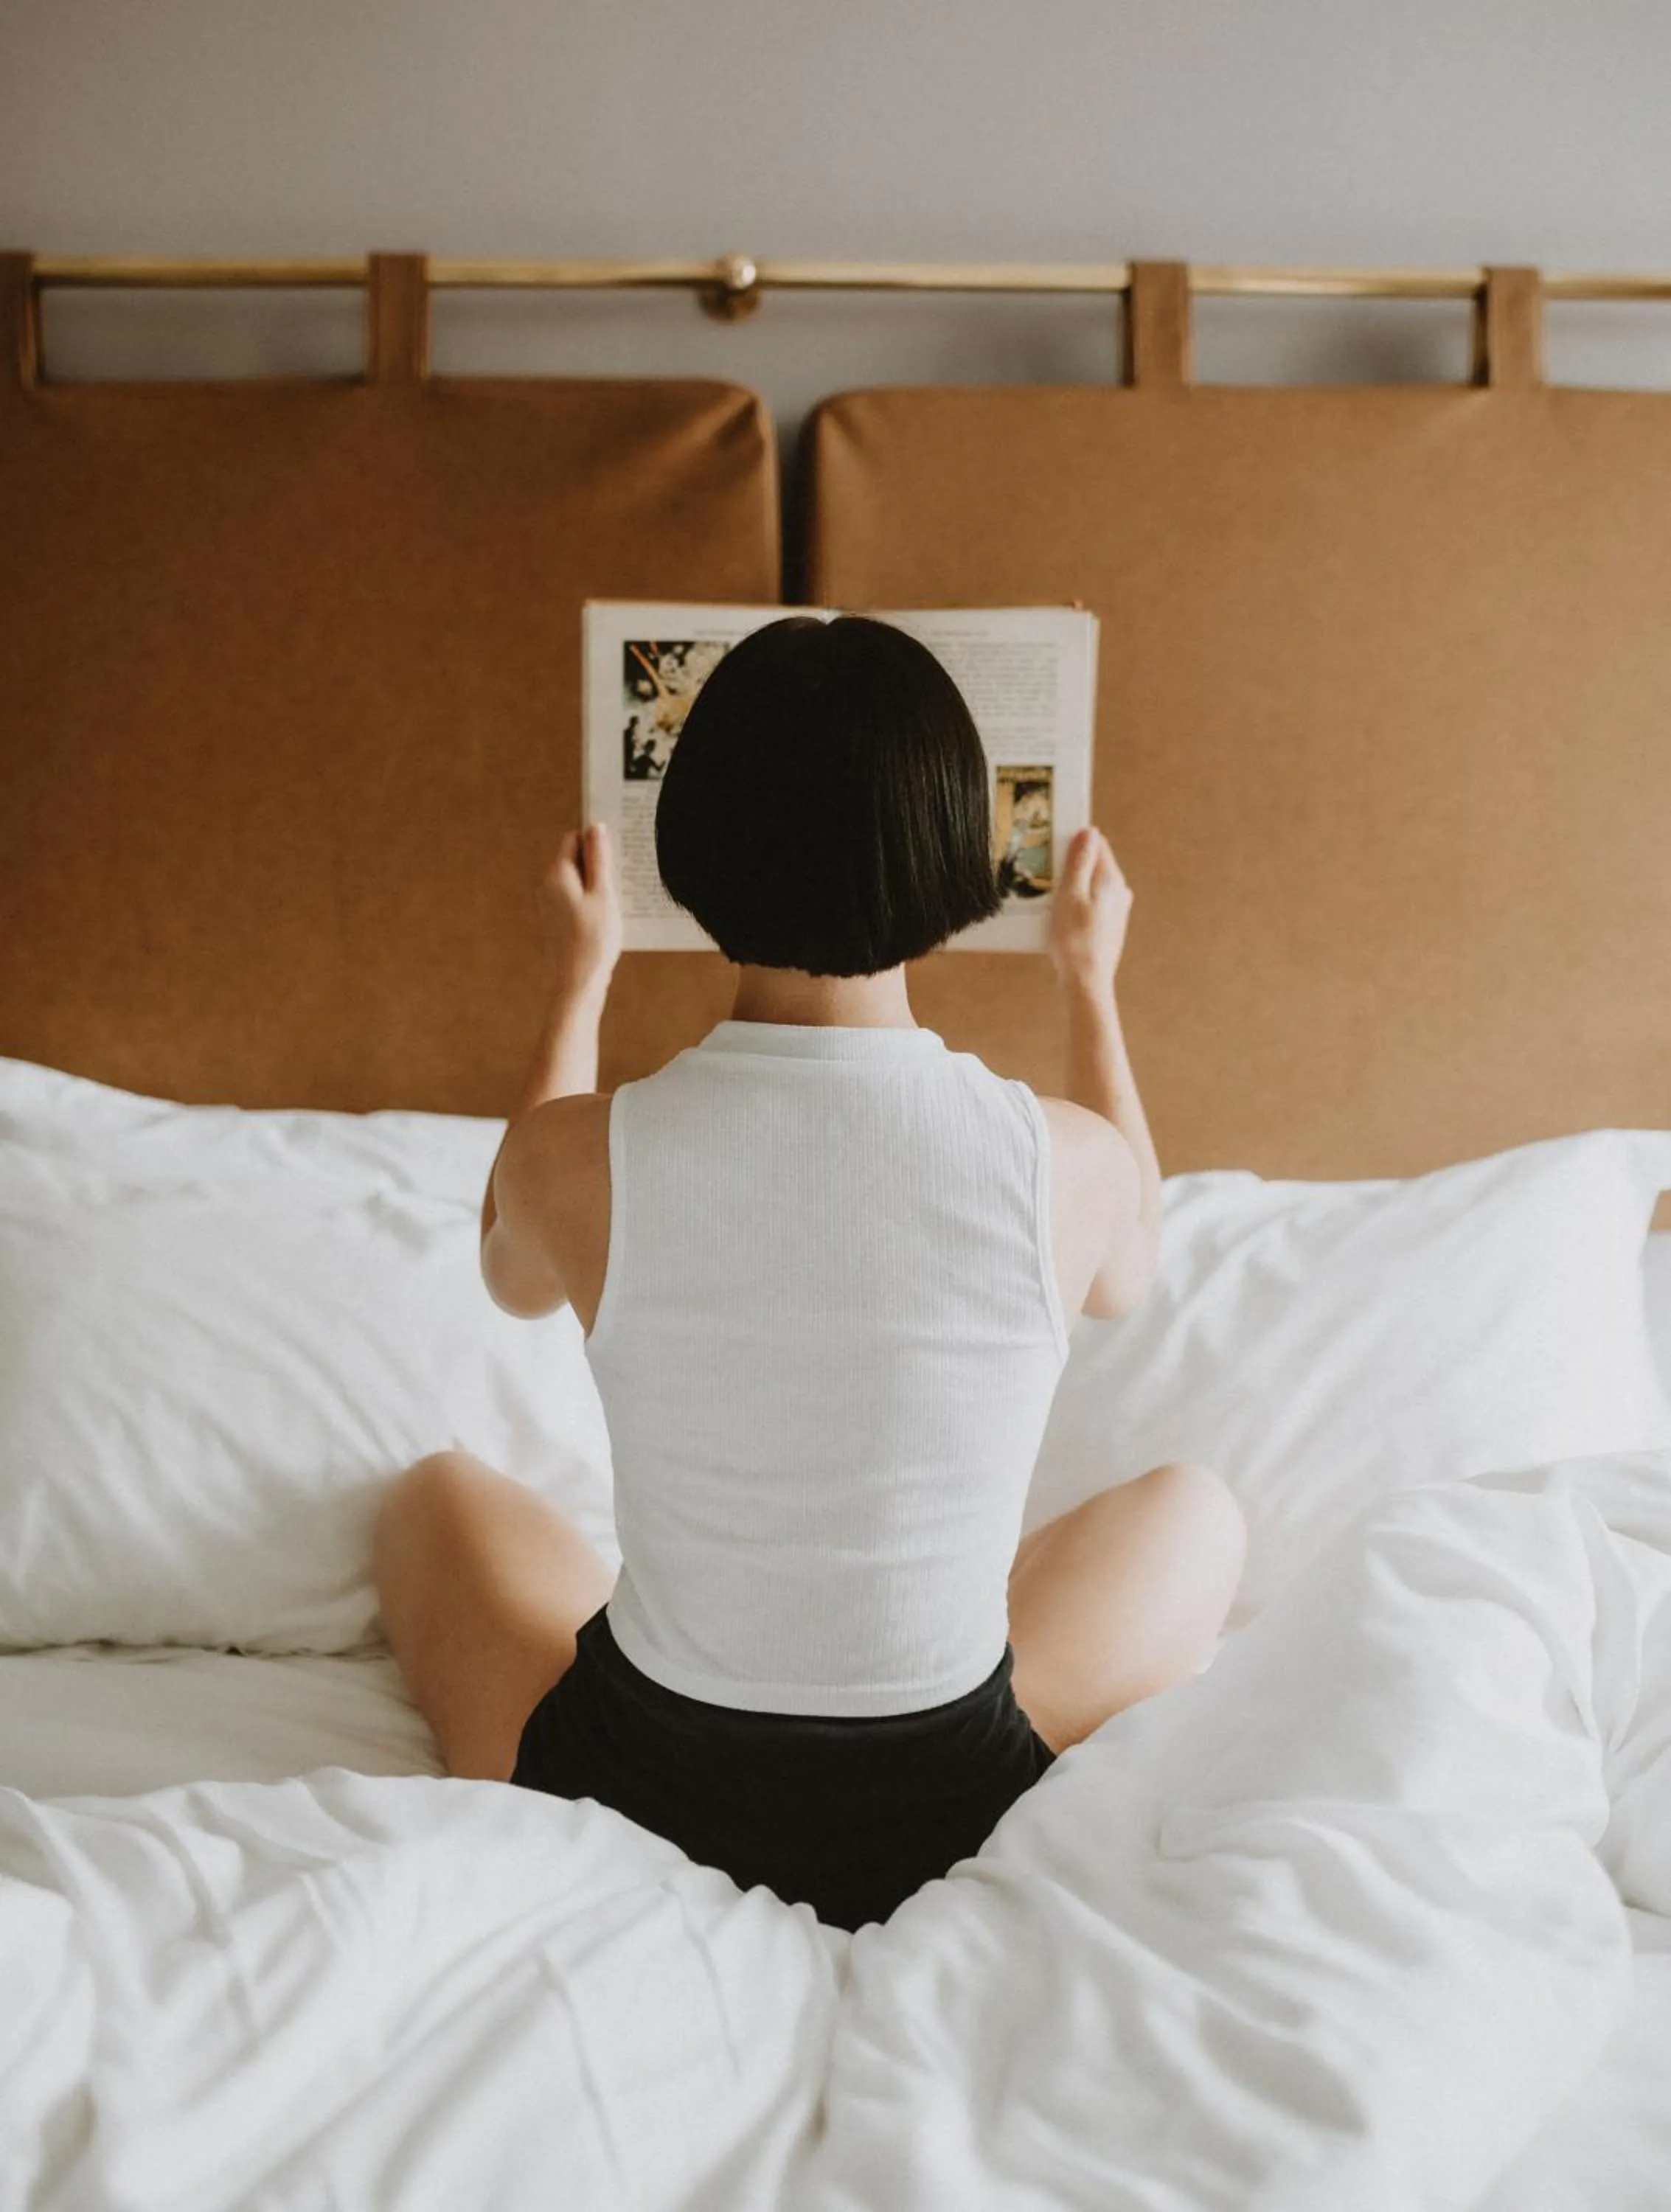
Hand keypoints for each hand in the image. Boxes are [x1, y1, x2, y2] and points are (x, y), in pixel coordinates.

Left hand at [537, 823, 622, 1000]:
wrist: (577, 985)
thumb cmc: (593, 941)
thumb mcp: (603, 895)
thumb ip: (599, 859)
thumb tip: (596, 828)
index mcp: (557, 875)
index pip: (573, 839)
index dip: (595, 841)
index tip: (616, 854)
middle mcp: (547, 886)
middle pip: (573, 859)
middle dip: (597, 864)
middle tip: (620, 880)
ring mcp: (550, 904)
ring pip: (576, 880)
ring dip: (596, 885)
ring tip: (615, 902)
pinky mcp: (556, 920)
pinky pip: (574, 899)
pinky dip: (590, 901)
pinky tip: (606, 918)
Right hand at [1048, 826, 1131, 990]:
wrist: (1087, 982)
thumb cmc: (1074, 940)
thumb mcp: (1070, 895)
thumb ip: (1080, 862)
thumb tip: (1089, 832)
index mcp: (1111, 879)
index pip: (1097, 844)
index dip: (1074, 842)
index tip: (1053, 848)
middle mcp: (1120, 891)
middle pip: (1094, 864)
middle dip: (1072, 865)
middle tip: (1048, 875)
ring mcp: (1118, 909)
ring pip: (1092, 884)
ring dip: (1073, 885)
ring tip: (1052, 898)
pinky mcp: (1111, 924)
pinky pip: (1092, 902)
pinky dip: (1078, 902)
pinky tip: (1063, 916)